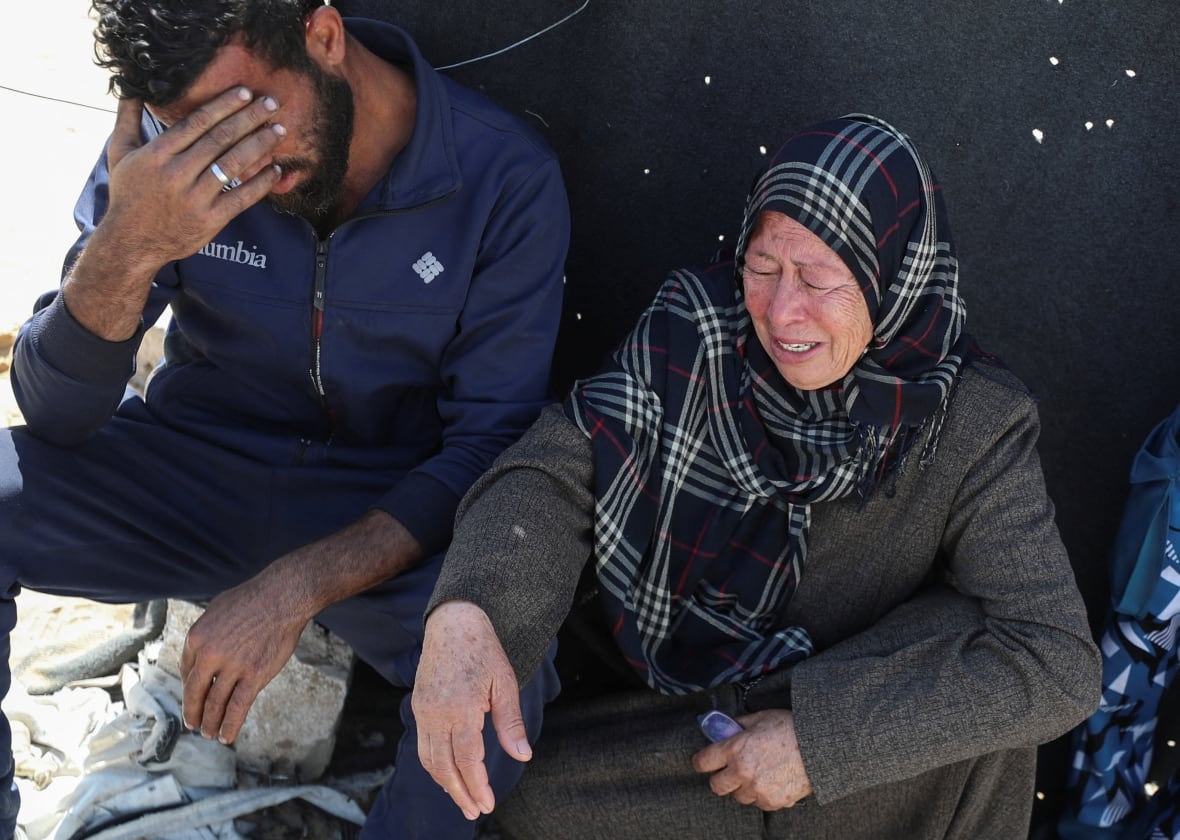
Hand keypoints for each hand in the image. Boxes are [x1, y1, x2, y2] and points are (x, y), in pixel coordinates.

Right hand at [63, 88, 285, 340]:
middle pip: (219, 139)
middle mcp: (177, 173)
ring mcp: (195, 198)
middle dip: (248, 118)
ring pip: (233, 165)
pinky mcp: (210, 220)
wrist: (131, 242)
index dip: (223, 105)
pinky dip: (260, 183)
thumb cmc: (127, 194)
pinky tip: (275, 170)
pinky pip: (241, 198)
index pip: (196, 123)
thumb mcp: (119, 154)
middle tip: (271, 104)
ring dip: (259, 145)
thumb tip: (130, 86)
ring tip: (279, 130)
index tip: (245, 92)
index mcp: (157, 154)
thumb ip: (126, 119)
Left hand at [179, 573, 308, 743]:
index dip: (189, 687)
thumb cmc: (253, 599)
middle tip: (192, 724)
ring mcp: (233, 666)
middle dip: (193, 712)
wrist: (284, 596)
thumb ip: (206, 635)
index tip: (193, 698)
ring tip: (208, 734)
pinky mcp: (255, 675)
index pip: (186, 671)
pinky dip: (230, 725)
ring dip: (210, 723)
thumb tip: (200, 657)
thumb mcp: (216, 610)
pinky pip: (238, 707)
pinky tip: (226, 736)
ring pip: (215, 704)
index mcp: (196, 637)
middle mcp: (210, 654)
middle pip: (196, 692)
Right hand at [413, 601, 530, 819]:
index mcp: (461, 707)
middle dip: (460, 793)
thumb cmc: (483, 650)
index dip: (477, 786)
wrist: (453, 622)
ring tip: (463, 800)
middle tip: (475, 812)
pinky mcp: (418, 707)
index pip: (467, 759)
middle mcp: (436, 713)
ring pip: (429, 760)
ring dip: (445, 784)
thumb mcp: (505, 682)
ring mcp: (423, 710)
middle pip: (444, 767)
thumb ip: (511, 722)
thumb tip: (523, 755)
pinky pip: (423, 745)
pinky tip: (448, 774)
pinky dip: (434, 766)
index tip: (487, 804)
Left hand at [692, 709, 812, 809]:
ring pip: (739, 796)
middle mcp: (743, 772)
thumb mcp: (760, 717)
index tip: (705, 761)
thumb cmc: (790, 727)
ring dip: (744, 788)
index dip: (702, 761)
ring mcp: (758, 789)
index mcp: (735, 748)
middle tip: (731, 771)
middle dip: (721, 778)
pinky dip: (763, 795)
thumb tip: (724, 727)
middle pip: (716, 786)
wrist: (820, 745)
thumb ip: (739, 725)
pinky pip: (759, 803)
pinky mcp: (773, 801)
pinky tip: (773, 781)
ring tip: (758, 774)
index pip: (703, 762)